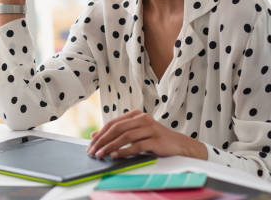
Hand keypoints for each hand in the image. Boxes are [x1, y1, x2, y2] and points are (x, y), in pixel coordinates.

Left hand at [86, 110, 206, 159]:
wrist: (179, 144)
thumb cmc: (155, 138)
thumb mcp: (136, 132)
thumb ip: (118, 132)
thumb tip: (95, 135)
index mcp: (136, 115)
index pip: (113, 123)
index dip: (101, 133)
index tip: (91, 144)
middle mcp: (142, 119)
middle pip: (118, 128)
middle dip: (103, 140)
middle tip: (93, 151)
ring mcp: (150, 128)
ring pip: (126, 136)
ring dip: (111, 146)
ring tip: (102, 154)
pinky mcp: (157, 140)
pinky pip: (138, 145)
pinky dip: (125, 151)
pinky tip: (117, 156)